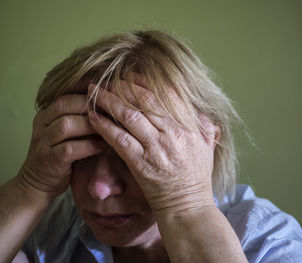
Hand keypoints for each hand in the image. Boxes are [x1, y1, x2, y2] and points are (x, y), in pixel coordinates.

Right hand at [19, 94, 105, 196]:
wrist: (37, 183)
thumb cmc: (60, 153)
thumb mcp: (66, 132)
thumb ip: (80, 118)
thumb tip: (110, 103)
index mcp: (46, 113)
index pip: (66, 94)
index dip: (89, 93)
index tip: (110, 95)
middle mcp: (41, 124)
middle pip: (65, 105)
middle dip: (91, 106)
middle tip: (113, 109)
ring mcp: (43, 142)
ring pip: (66, 125)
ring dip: (91, 125)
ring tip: (111, 126)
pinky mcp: (49, 160)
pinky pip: (70, 148)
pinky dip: (90, 145)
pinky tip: (104, 145)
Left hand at [88, 81, 219, 213]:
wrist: (187, 205)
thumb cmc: (197, 176)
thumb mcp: (208, 147)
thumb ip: (206, 126)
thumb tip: (199, 111)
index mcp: (189, 126)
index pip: (166, 94)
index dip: (144, 82)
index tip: (129, 75)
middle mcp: (172, 133)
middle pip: (143, 101)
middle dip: (122, 87)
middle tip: (105, 79)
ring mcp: (156, 148)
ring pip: (129, 116)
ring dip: (109, 101)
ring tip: (94, 92)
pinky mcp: (141, 163)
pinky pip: (120, 139)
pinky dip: (105, 126)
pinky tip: (93, 117)